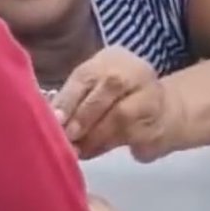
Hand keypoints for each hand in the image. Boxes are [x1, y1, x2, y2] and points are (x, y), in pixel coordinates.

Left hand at [52, 48, 186, 161]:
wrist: (164, 114)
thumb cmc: (115, 101)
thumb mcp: (93, 90)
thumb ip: (72, 99)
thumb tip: (45, 117)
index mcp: (112, 58)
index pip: (88, 73)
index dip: (69, 97)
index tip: (54, 119)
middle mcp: (135, 70)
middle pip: (110, 86)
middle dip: (83, 115)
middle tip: (66, 136)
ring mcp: (152, 95)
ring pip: (121, 114)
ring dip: (94, 134)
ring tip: (75, 148)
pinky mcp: (159, 124)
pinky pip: (131, 135)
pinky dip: (106, 146)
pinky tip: (90, 152)